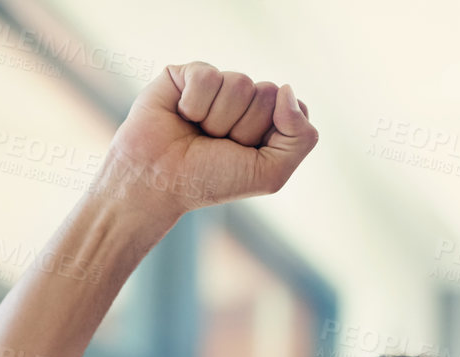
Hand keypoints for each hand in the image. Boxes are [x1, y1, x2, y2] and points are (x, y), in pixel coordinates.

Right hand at [97, 61, 317, 218]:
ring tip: (198, 133)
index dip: (270, 134)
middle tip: (217, 145)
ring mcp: (217, 85)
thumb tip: (287, 88)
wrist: (158, 180)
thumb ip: (301, 137)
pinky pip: (208, 76)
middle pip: (267, 93)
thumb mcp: (270, 173)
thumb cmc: (211, 180)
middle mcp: (245, 101)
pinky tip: (180, 115)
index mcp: (268, 122)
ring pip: (239, 83)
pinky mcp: (188, 73)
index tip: (245, 154)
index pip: (292, 107)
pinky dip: (194, 104)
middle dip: (243, 128)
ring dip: (217, 119)